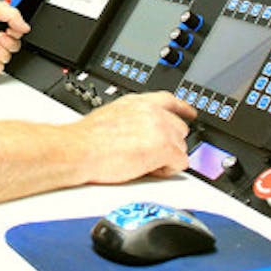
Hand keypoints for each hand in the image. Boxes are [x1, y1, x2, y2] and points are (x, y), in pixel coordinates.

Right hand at [67, 92, 196, 182]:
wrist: (79, 149)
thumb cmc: (86, 139)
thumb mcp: (111, 116)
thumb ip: (132, 118)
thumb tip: (137, 131)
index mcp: (138, 102)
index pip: (169, 100)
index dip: (182, 109)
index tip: (190, 113)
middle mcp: (152, 112)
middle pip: (180, 128)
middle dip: (170, 143)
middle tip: (151, 155)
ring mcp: (160, 128)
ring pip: (181, 147)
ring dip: (167, 158)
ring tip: (143, 163)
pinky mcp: (164, 148)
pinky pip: (180, 163)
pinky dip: (167, 170)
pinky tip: (150, 170)